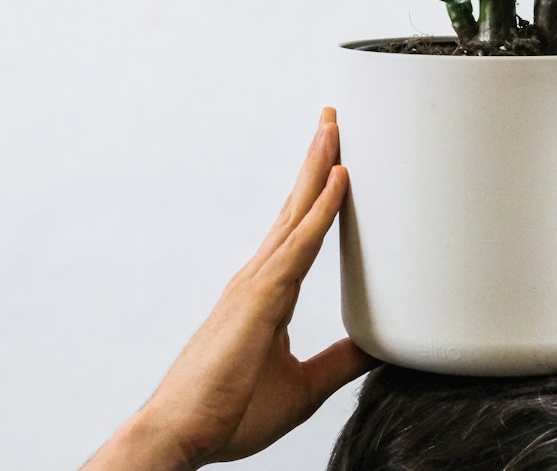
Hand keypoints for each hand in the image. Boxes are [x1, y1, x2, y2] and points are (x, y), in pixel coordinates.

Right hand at [85, 107, 374, 469]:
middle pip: (297, 204)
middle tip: (334, 119)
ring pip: (298, 210)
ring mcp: (257, 282)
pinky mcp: (261, 297)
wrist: (180, 437)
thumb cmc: (227, 412)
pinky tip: (340, 180)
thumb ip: (337, 362)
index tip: (336, 157)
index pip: (300, 228)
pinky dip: (322, 208)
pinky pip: (300, 243)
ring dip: (320, 166)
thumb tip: (376, 346)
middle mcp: (260, 276)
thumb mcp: (302, 387)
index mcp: (268, 291)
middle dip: (317, 160)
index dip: (318, 191)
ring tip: (336, 128)